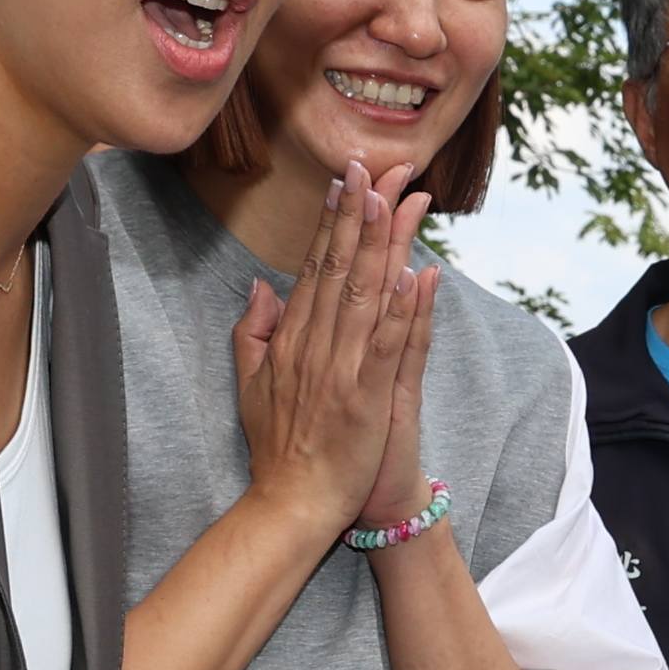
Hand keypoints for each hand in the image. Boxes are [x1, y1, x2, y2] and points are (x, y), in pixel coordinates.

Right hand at [229, 170, 427, 538]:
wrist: (290, 504)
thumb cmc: (279, 448)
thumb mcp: (251, 384)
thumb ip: (253, 332)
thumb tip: (260, 285)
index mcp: (291, 339)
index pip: (315, 267)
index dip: (334, 221)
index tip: (349, 179)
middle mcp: (313, 344)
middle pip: (340, 267)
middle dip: (360, 213)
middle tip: (378, 165)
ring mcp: (340, 369)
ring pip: (364, 294)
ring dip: (384, 244)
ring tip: (398, 199)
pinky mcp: (366, 396)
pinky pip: (388, 344)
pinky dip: (403, 309)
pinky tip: (418, 274)